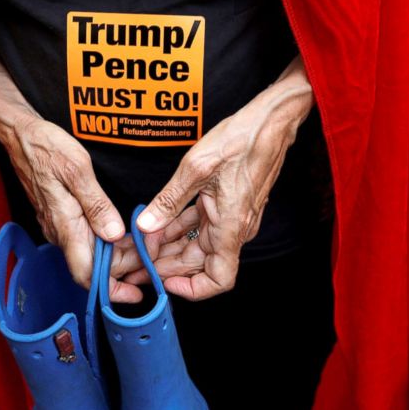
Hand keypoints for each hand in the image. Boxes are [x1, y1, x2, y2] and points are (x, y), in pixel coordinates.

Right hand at [0, 38, 138, 301]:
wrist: (19, 134)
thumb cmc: (47, 146)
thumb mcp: (77, 169)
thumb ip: (96, 204)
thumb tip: (114, 235)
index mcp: (64, 225)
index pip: (85, 273)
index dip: (110, 290)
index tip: (134, 296)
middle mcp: (59, 232)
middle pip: (92, 267)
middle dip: (122, 271)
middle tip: (151, 264)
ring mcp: (58, 226)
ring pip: (89, 254)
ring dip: (116, 257)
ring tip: (144, 250)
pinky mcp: (60, 217)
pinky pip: (84, 240)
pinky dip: (106, 243)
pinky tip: (123, 235)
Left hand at [112, 55, 313, 299]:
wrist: (271, 121)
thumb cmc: (242, 139)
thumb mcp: (196, 168)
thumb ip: (169, 201)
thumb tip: (146, 225)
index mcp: (230, 226)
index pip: (218, 279)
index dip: (192, 288)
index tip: (165, 282)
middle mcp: (233, 229)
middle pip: (198, 264)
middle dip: (167, 268)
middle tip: (137, 265)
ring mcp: (231, 219)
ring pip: (196, 246)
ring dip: (169, 249)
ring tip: (140, 248)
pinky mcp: (227, 207)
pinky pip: (200, 227)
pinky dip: (178, 230)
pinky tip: (156, 225)